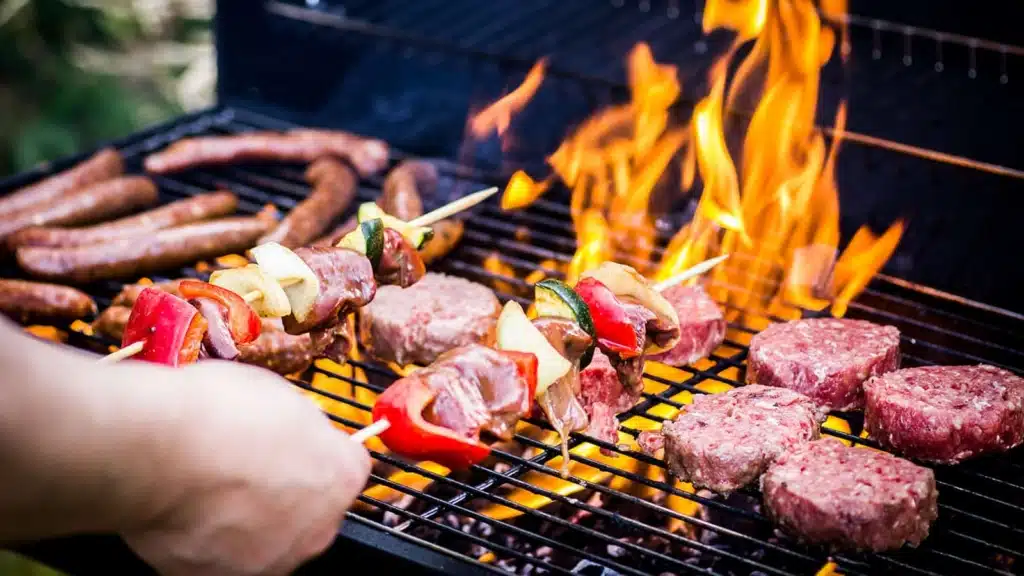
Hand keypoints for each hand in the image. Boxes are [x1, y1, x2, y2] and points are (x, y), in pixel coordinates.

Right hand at [122, 360, 370, 575]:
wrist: (159, 451)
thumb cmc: (219, 416)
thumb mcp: (281, 396)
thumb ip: (300, 427)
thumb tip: (294, 431)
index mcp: (339, 477)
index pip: (346, 469)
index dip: (316, 454)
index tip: (295, 446)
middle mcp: (316, 529)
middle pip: (311, 512)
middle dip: (285, 493)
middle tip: (246, 467)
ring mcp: (270, 560)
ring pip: (268, 541)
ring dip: (247, 521)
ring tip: (211, 490)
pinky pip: (221, 559)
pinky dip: (207, 541)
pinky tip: (188, 512)